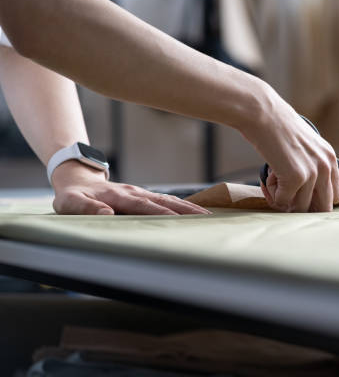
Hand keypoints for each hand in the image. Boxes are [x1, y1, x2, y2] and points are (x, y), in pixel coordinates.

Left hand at [50, 160, 210, 214]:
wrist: (77, 179)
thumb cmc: (73, 196)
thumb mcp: (70, 203)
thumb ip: (86, 208)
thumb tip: (107, 213)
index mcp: (119, 196)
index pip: (145, 206)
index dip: (164, 213)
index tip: (182, 220)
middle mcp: (135, 192)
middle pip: (165, 201)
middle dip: (186, 210)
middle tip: (207, 218)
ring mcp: (141, 192)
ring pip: (168, 200)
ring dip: (188, 208)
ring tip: (208, 216)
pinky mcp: (143, 196)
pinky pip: (166, 200)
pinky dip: (181, 205)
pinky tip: (194, 212)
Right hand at [242, 84, 338, 211]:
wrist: (263, 114)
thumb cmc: (278, 128)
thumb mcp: (306, 146)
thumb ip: (312, 167)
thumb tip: (307, 197)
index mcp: (330, 158)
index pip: (335, 197)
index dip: (317, 202)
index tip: (300, 198)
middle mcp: (326, 166)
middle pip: (322, 208)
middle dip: (302, 207)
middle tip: (285, 196)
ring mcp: (312, 173)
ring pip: (299, 208)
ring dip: (284, 199)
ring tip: (274, 180)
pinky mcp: (295, 178)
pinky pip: (282, 202)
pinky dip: (272, 194)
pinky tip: (268, 177)